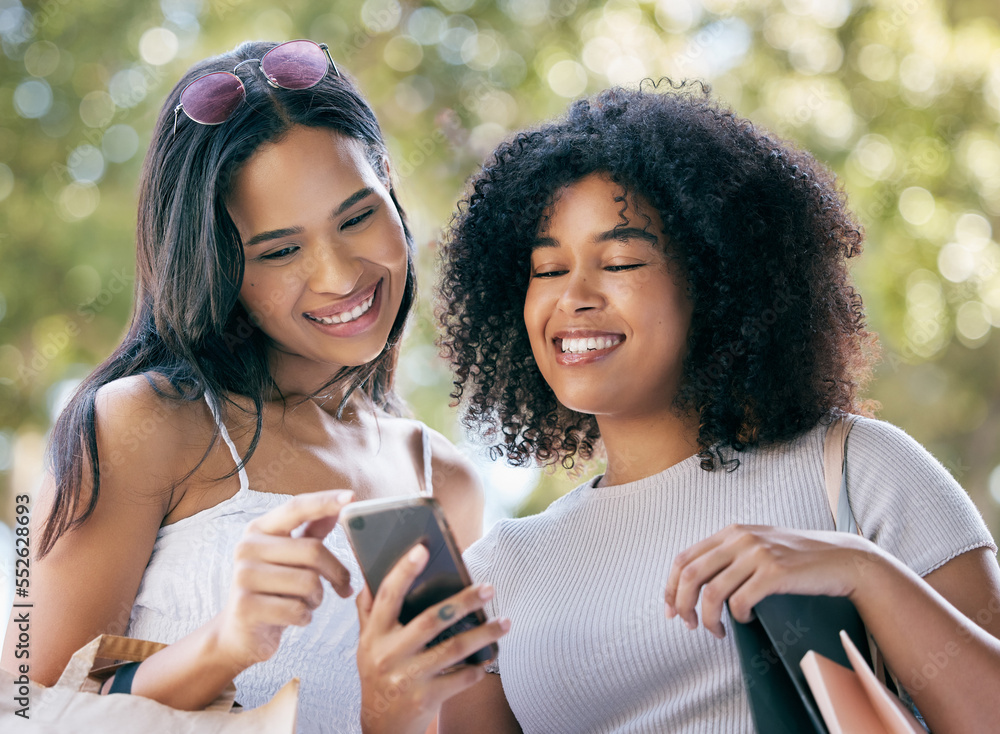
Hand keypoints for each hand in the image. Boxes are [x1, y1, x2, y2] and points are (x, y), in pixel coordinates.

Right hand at [211, 489, 355, 670]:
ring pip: (308, 582)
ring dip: (317, 598)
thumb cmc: (273, 590)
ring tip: (306, 602)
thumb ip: (313, 532)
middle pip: (313, 550)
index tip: (352, 497)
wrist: (239, 634)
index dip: (325, 502)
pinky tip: (293, 617)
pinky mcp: (245, 607)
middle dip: (335, 572)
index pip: (297, 507)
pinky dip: (305, 617)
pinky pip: (297, 610)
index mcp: (259, 529)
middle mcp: (247, 547)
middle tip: (342, 585)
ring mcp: (243, 577)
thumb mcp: (291, 557)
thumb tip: (340, 505)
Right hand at [356, 544, 510, 733]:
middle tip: (488, 587)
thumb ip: (368, 612)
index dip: (404, 570)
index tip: (423, 549)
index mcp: (374, 635)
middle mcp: (388, 654)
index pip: (388, 595)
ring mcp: (407, 678)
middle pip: (431, 619)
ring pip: (453, 648)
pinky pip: (460, 678)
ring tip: (505, 622)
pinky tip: (491, 655)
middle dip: (464, 601)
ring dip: (484, 634)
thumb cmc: (378, 676)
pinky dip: (479, 666)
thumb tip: (371, 574)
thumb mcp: (366, 645)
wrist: (381, 728)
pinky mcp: (425, 699)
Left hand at [664, 524, 879, 637]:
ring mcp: (757, 554)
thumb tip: (695, 584)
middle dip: (682, 605)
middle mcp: (740, 538)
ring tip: (717, 631)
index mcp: (731, 532)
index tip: (670, 610)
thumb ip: (729, 556)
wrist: (842, 559)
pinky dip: (737, 617)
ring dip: (708, 618)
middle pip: (690, 575)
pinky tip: (746, 620)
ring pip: (712, 592)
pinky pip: (740, 601)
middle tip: (689, 625)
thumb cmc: (799, 559)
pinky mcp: (775, 572)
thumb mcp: (758, 545)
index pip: (684, 558)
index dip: (670, 587)